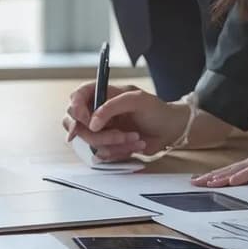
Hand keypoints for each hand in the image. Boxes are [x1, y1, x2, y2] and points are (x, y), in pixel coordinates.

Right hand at [65, 84, 242, 160]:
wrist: (171, 130)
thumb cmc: (156, 110)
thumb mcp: (136, 100)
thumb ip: (111, 107)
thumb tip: (91, 124)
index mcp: (103, 95)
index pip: (77, 97)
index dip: (76, 108)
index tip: (88, 121)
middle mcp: (98, 112)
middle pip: (76, 123)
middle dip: (96, 134)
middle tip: (117, 135)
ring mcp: (102, 130)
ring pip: (90, 142)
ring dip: (114, 144)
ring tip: (134, 138)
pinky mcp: (109, 145)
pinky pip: (103, 154)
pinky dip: (120, 152)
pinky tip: (135, 145)